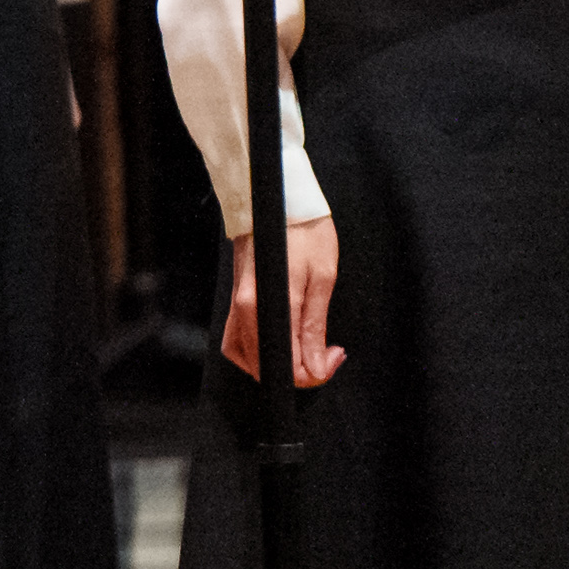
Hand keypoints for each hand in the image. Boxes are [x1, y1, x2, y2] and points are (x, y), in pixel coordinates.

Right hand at [221, 219, 344, 387]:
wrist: (279, 197)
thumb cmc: (304, 230)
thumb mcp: (322, 277)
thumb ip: (314, 326)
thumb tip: (315, 366)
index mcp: (266, 303)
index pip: (285, 363)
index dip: (314, 371)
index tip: (333, 356)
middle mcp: (244, 306)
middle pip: (261, 365)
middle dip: (297, 371)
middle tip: (325, 355)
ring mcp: (236, 301)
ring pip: (243, 354)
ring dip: (273, 364)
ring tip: (304, 352)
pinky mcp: (236, 295)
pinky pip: (238, 336)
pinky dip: (257, 349)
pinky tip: (281, 340)